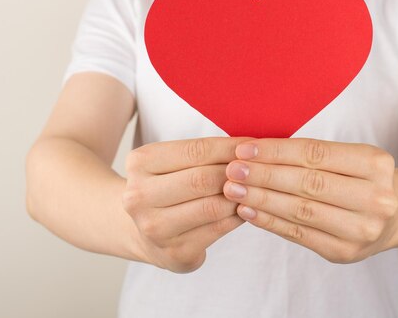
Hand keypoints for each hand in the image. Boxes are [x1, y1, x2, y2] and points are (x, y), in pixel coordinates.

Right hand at [122, 136, 253, 272]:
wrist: (144, 233)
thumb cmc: (168, 188)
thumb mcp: (172, 163)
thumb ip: (203, 153)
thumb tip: (249, 146)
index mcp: (140, 164)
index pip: (195, 150)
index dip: (229, 147)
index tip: (253, 145)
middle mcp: (139, 196)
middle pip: (202, 179)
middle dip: (236, 173)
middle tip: (258, 169)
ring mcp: (155, 228)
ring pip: (212, 207)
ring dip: (240, 196)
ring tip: (254, 188)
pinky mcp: (175, 252)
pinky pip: (218, 229)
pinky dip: (238, 216)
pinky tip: (247, 208)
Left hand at [222, 138, 397, 262]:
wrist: (394, 215)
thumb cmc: (360, 179)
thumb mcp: (349, 157)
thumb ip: (311, 155)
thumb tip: (255, 151)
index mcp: (375, 163)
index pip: (315, 154)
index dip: (276, 151)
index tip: (244, 149)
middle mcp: (375, 198)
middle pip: (308, 183)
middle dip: (264, 175)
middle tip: (233, 170)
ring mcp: (362, 229)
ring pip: (301, 210)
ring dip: (261, 199)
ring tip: (234, 189)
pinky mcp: (345, 252)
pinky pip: (299, 234)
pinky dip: (269, 222)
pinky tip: (248, 211)